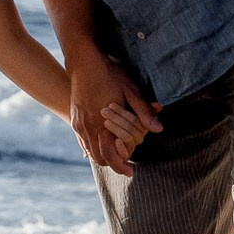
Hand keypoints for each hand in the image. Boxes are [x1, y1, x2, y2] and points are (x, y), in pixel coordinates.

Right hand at [66, 38, 161, 174]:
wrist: (84, 62)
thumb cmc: (110, 75)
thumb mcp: (131, 91)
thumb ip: (144, 112)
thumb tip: (159, 129)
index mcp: (103, 124)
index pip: (110, 156)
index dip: (121, 166)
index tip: (131, 171)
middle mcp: (88, 128)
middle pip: (99, 158)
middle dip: (113, 164)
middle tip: (127, 166)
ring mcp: (79, 124)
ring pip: (90, 151)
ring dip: (103, 155)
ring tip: (117, 155)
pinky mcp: (75, 119)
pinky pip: (83, 141)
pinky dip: (93, 147)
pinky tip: (103, 142)